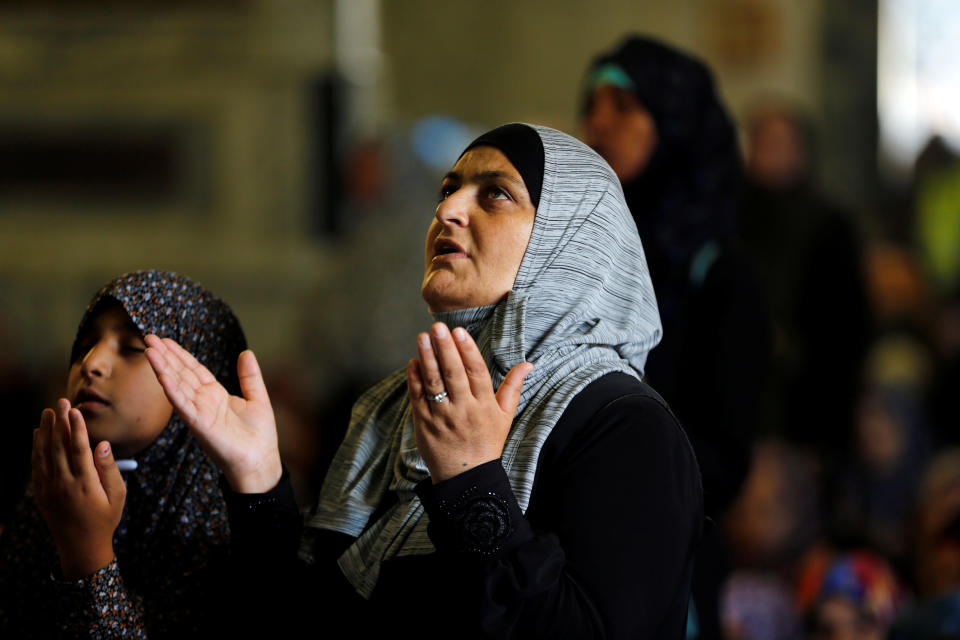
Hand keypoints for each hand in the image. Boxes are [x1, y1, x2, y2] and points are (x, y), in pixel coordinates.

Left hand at [32, 400, 124, 579]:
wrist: (81, 548)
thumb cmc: (105, 520)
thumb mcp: (117, 496)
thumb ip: (109, 469)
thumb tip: (103, 444)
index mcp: (85, 484)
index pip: (79, 449)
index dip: (77, 428)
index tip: (75, 411)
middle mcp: (64, 485)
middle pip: (59, 447)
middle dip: (60, 423)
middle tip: (60, 402)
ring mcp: (49, 490)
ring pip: (44, 454)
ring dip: (45, 432)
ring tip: (47, 412)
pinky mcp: (40, 494)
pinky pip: (36, 467)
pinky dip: (35, 449)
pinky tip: (37, 435)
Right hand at [144, 336, 281, 493]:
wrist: (260, 462)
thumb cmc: (259, 436)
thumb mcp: (258, 398)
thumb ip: (249, 376)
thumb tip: (246, 352)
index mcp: (215, 395)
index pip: (193, 370)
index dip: (179, 354)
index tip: (166, 340)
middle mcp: (204, 402)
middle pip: (181, 374)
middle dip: (165, 356)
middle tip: (148, 337)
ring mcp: (199, 413)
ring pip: (177, 386)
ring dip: (163, 368)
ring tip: (150, 350)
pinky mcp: (200, 425)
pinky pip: (183, 405)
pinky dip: (173, 391)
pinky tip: (163, 376)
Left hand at [406, 322, 532, 482]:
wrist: (467, 478)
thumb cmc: (487, 442)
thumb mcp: (505, 416)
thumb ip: (514, 387)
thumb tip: (528, 364)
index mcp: (484, 406)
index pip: (476, 373)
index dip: (468, 351)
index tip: (460, 332)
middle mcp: (463, 410)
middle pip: (453, 374)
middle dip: (445, 348)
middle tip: (437, 327)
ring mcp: (441, 417)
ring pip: (433, 384)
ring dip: (427, 358)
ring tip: (422, 337)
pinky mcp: (424, 424)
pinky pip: (417, 398)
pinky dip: (414, 379)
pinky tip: (413, 361)